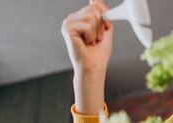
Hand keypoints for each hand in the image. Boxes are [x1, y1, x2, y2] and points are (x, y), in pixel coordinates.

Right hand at [61, 0, 112, 114]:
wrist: (94, 66)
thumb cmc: (99, 51)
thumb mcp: (104, 27)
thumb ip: (101, 11)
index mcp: (80, 17)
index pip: (95, 4)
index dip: (104, 17)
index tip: (103, 30)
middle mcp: (72, 18)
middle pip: (94, 9)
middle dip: (101, 26)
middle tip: (95, 39)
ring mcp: (68, 22)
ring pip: (92, 16)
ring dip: (96, 32)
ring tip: (91, 41)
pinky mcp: (67, 28)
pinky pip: (87, 24)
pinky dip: (91, 35)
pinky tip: (86, 43)